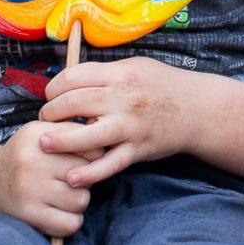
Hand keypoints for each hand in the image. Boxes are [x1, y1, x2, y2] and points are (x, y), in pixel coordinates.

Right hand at [0, 120, 95, 236]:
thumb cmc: (26, 156)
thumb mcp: (42, 133)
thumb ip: (71, 133)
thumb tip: (106, 145)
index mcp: (39, 136)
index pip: (89, 147)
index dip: (91, 157)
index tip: (81, 161)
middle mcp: (32, 161)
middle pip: (87, 174)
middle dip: (84, 180)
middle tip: (68, 180)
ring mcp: (30, 189)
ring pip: (81, 200)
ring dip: (77, 201)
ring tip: (62, 196)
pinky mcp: (29, 214)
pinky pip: (70, 224)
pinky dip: (70, 222)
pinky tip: (60, 213)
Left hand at [36, 55, 204, 187]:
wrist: (199, 109)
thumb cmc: (164, 85)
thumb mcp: (135, 67)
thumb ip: (104, 74)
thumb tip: (70, 80)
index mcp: (120, 74)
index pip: (73, 78)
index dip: (53, 88)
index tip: (49, 97)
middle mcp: (123, 99)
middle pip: (73, 103)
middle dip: (51, 112)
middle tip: (45, 120)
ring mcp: (130, 126)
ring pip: (87, 134)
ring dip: (61, 141)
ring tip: (44, 144)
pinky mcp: (137, 149)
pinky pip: (110, 164)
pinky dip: (90, 173)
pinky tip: (73, 177)